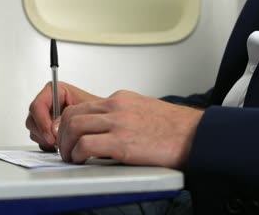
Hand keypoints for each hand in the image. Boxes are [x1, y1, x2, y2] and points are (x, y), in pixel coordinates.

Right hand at [26, 81, 100, 150]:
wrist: (102, 122)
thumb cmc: (98, 111)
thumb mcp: (86, 110)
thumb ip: (68, 117)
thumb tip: (53, 130)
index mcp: (55, 91)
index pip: (38, 105)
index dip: (41, 121)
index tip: (50, 134)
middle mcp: (48, 102)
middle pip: (32, 118)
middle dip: (43, 132)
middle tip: (55, 142)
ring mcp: (45, 116)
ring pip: (33, 130)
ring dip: (45, 139)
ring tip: (60, 142)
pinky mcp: (46, 128)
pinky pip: (38, 138)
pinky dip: (46, 144)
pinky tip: (59, 144)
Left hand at [57, 90, 203, 168]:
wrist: (195, 135)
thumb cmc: (174, 128)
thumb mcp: (144, 109)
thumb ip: (123, 114)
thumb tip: (106, 126)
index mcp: (121, 99)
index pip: (83, 106)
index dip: (70, 123)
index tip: (69, 135)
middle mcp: (117, 106)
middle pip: (73, 115)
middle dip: (62, 134)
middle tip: (65, 148)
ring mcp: (119, 123)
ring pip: (74, 127)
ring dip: (67, 146)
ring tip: (72, 157)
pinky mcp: (122, 142)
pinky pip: (86, 145)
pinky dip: (78, 154)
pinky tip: (83, 160)